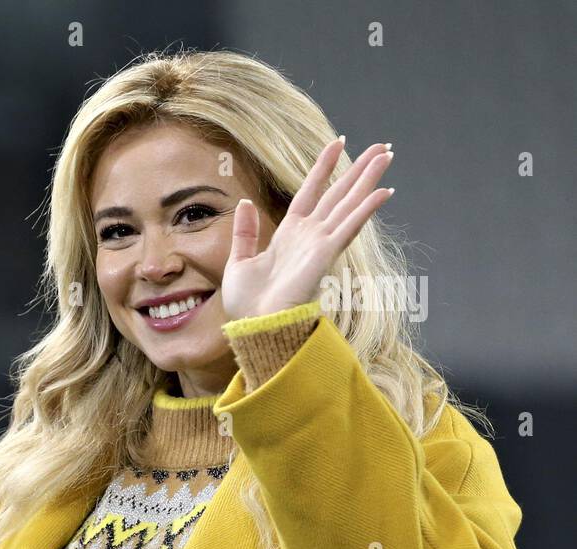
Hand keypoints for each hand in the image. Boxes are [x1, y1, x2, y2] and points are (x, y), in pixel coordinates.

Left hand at [220, 138, 394, 321]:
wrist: (254, 325)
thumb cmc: (248, 303)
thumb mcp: (239, 260)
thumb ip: (245, 232)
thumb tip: (244, 202)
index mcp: (289, 234)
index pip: (310, 192)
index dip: (323, 168)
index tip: (337, 144)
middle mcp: (309, 235)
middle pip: (338, 194)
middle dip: (359, 169)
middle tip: (382, 146)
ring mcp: (320, 243)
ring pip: (349, 203)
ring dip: (369, 179)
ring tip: (387, 154)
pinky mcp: (325, 254)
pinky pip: (349, 226)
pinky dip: (365, 208)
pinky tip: (383, 191)